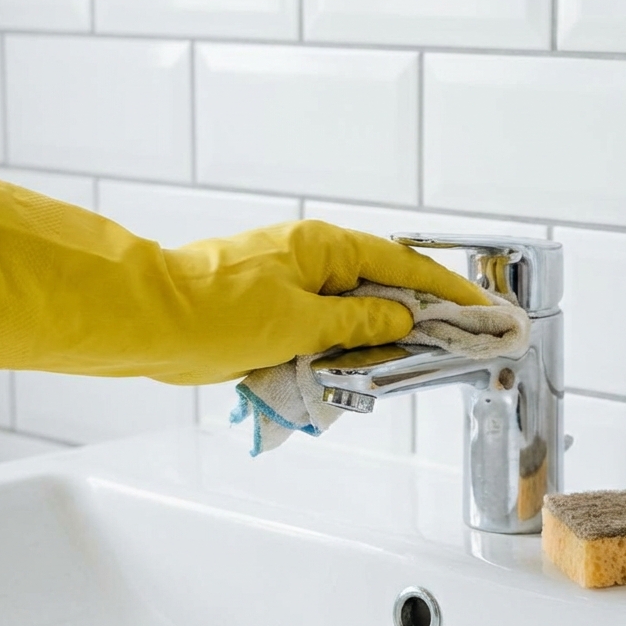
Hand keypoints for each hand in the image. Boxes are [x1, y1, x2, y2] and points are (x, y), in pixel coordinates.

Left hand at [0, 175, 488, 384]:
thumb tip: (399, 319)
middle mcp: (308, 260)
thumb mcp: (301, 322)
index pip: (402, 265)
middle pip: (380, 289)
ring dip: (370, 344)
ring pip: (350, 316)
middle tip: (451, 346)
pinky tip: (346, 377)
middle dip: (414, 320)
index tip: (482, 308)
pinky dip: (337, 353)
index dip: (446, 290)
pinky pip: (320, 332)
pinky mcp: (268, 315)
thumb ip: (358, 323)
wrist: (143, 322)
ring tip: (398, 371)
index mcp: (322, 247)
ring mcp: (288, 286)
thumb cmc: (211, 312)